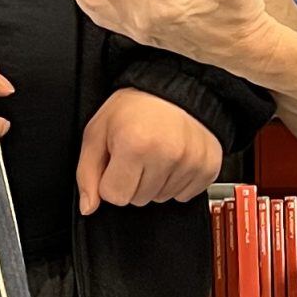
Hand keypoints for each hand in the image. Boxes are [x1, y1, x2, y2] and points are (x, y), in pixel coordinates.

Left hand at [77, 89, 224, 215]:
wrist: (176, 89)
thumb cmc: (135, 108)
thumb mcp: (98, 131)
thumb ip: (87, 172)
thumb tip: (88, 207)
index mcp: (135, 144)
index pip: (115, 196)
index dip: (111, 180)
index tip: (118, 160)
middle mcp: (166, 154)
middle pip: (138, 200)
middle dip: (133, 181)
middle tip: (139, 153)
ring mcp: (191, 162)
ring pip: (161, 199)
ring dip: (155, 182)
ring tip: (157, 153)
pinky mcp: (208, 168)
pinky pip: (184, 196)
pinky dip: (177, 182)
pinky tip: (174, 160)